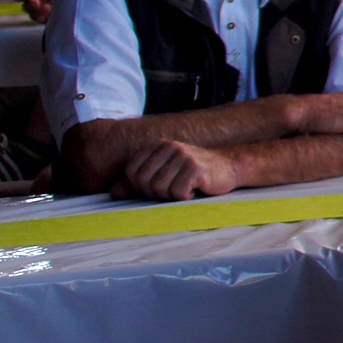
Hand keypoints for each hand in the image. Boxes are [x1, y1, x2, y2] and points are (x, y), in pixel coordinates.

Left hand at [120, 140, 237, 200]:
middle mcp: (169, 146)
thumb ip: (137, 182)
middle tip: (174, 190)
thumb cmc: (194, 173)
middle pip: (144, 182)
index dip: (142, 187)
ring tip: (185, 189)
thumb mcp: (163, 174)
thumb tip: (113, 192)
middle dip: (157, 193)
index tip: (159, 187)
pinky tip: (195, 190)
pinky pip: (178, 192)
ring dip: (172, 196)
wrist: (229, 168)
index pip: (132, 172)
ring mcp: (182, 155)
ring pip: (160, 189)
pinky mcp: (195, 168)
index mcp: (157, 145)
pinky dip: (185, 197)